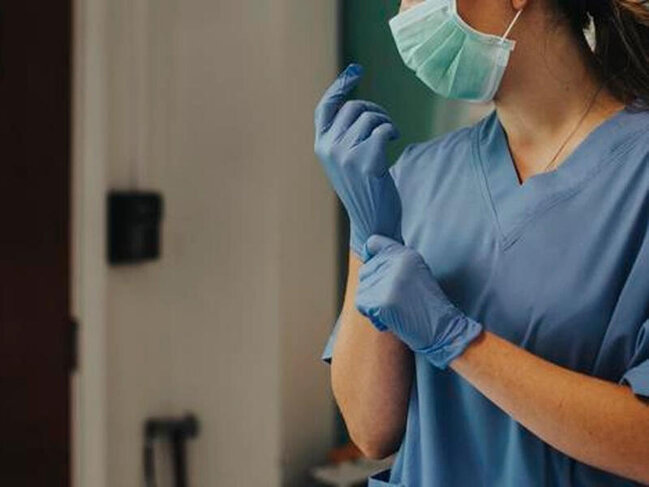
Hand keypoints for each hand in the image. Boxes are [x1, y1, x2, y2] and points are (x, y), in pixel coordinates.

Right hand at [314, 63, 401, 256]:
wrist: (373, 222)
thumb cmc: (364, 189)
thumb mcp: (345, 160)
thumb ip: (344, 135)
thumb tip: (357, 104)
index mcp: (321, 146)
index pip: (325, 108)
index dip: (340, 87)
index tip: (355, 70)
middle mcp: (329, 148)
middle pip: (353, 107)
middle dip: (374, 109)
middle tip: (385, 124)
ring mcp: (346, 154)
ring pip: (370, 117)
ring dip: (385, 121)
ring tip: (390, 136)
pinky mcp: (366, 160)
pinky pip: (383, 129)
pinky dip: (392, 130)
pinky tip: (394, 140)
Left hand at [355, 235, 483, 368]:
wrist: (443, 330)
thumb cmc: (427, 306)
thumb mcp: (416, 273)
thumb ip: (394, 264)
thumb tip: (366, 259)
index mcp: (406, 254)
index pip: (373, 242)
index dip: (369, 256)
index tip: (376, 270)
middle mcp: (397, 263)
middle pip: (364, 271)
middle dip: (373, 289)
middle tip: (395, 300)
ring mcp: (390, 282)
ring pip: (362, 291)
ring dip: (372, 305)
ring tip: (395, 310)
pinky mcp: (384, 301)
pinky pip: (363, 306)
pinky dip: (373, 317)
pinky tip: (391, 320)